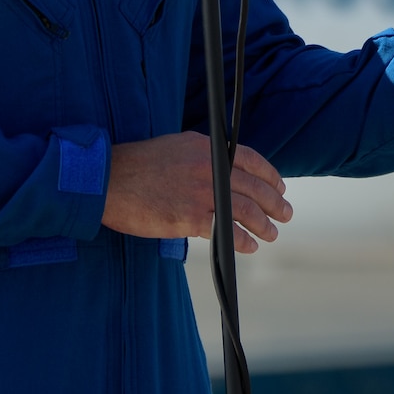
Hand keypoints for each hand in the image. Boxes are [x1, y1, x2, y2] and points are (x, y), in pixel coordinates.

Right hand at [100, 132, 292, 252]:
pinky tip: (249, 245)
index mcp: (207, 148)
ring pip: (247, 210)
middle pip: (255, 187)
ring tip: (271, 234)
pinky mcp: (190, 217)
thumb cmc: (137, 166)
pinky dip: (242, 240)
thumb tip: (223, 171)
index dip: (270, 175)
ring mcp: (201, 192)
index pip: (251, 159)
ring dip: (264, 224)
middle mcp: (210, 166)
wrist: (108, 180)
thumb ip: (202, 158)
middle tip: (285, 214)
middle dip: (275, 202)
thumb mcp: (176, 148)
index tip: (280, 187)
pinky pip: (227, 231)